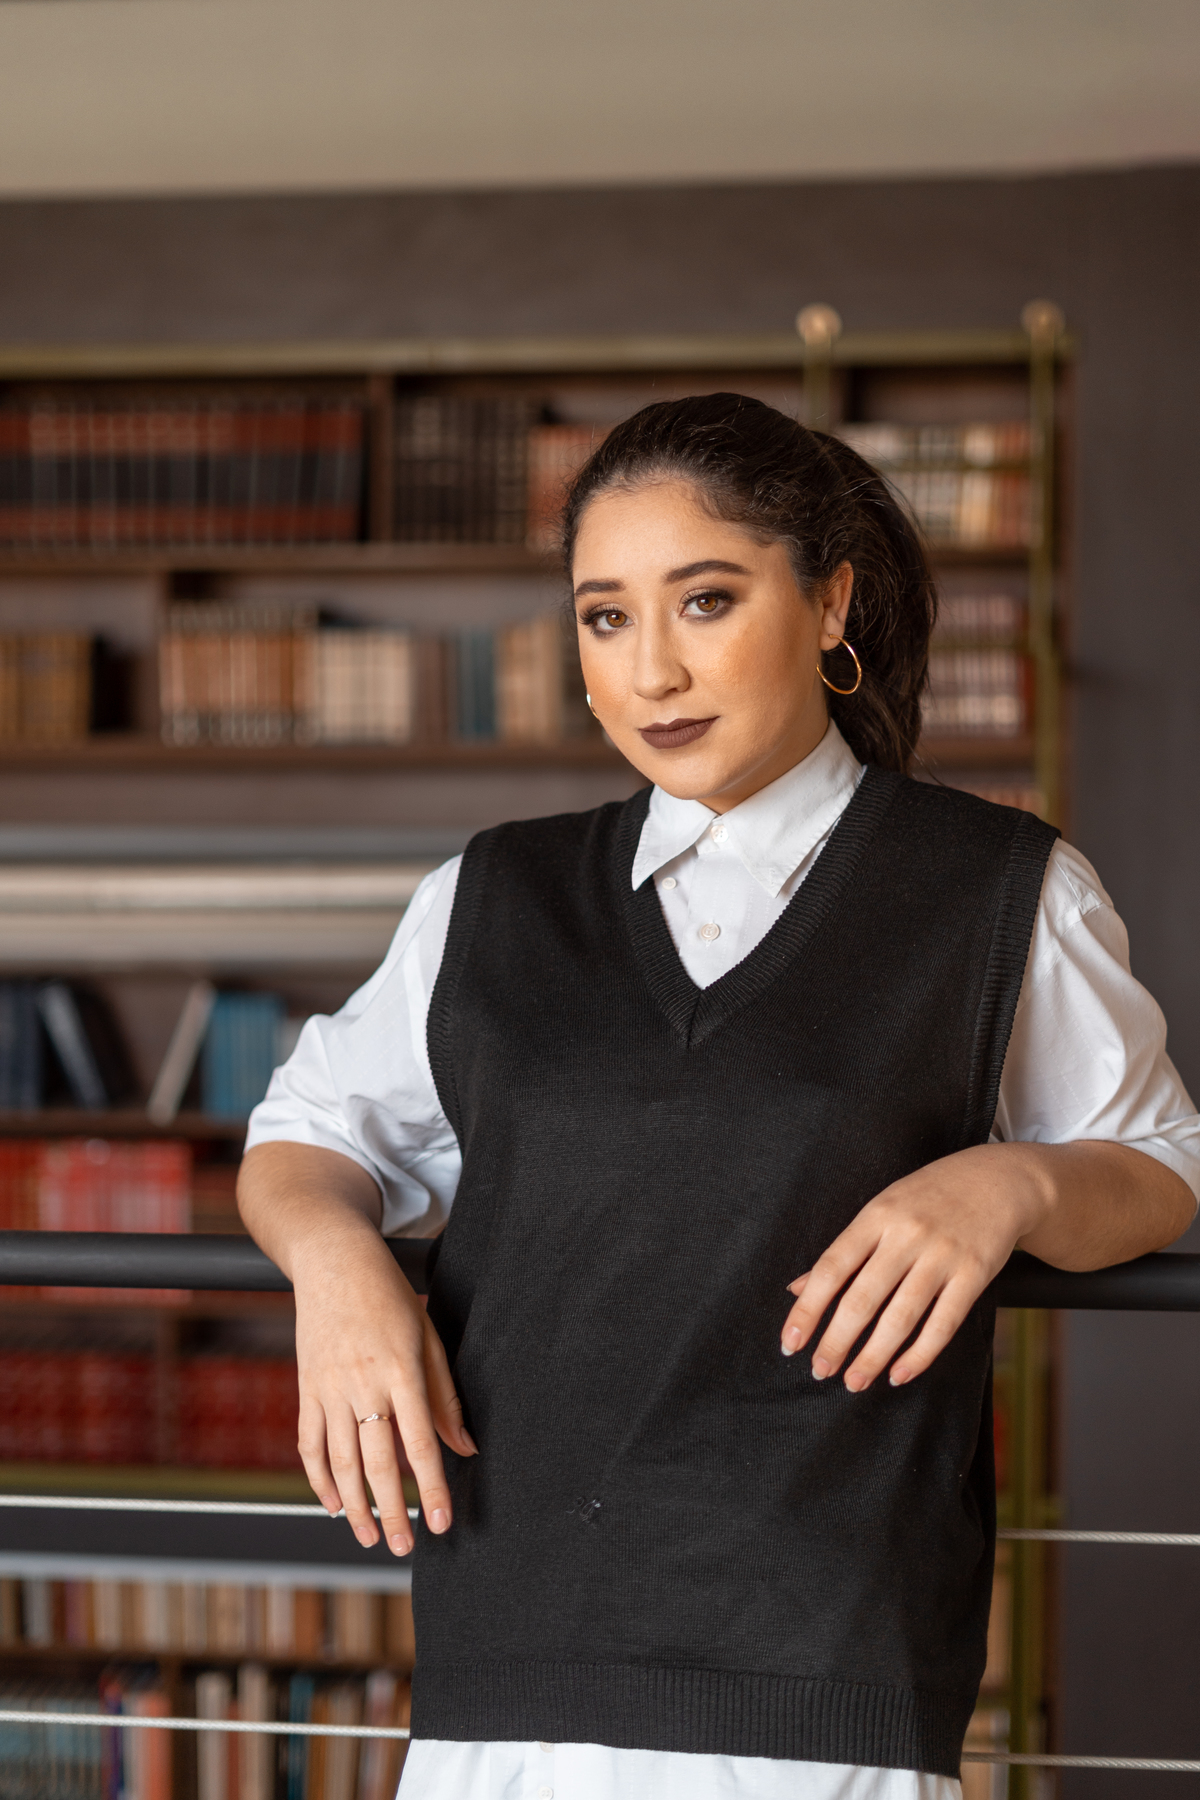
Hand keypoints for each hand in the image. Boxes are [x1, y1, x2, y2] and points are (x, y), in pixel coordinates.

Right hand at [292, 1222, 475, 1554]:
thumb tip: (465, 1447)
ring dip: (355, 1506)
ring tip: (370, 1536)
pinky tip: (333, 1503)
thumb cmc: (388, 1293)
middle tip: (403, 1546)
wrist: (333, 1260)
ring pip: (340, 1462)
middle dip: (391, 1511)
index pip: (420, 1443)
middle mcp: (362, 1384)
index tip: (440, 1522)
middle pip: (377, 1463)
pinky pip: (309, 1444)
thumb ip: (445, 1396)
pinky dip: (319, 1479)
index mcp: (400, 1370)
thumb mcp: (428, 1336)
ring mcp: (328, 1389)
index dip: (430, 1487)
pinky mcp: (306, 1388)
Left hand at [779, 1143, 1053, 1391]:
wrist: (996, 1180)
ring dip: (874, 1356)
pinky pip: (943, 1323)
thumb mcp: (881, 1210)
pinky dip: (920, 1355)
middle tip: (820, 1371)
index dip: (807, 1308)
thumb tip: (797, 1289)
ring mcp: (942, 1255)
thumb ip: (844, 1251)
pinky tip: (899, 1375)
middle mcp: (906, 1235)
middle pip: (863, 1298)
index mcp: (875, 1216)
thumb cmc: (928, 1197)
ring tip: (854, 1381)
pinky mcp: (974, 1273)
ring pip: (901, 1317)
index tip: (790, 1342)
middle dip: (837, 1341)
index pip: (832, 1268)